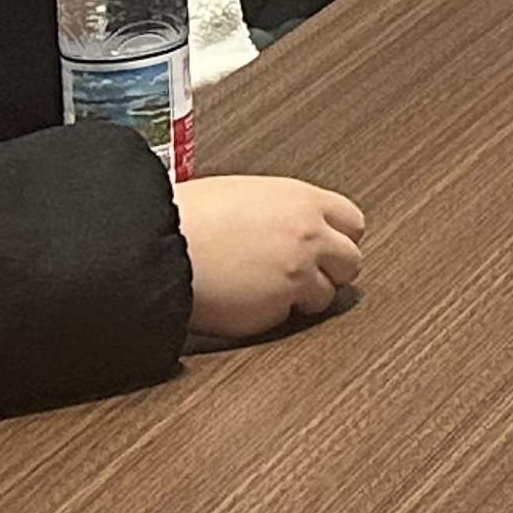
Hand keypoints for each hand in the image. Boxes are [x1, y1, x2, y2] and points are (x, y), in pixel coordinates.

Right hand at [178, 176, 368, 337]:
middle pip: (350, 262)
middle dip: (332, 271)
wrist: (158, 246)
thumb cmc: (188, 216)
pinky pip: (288, 317)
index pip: (353, 222)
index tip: (329, 247)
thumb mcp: (245, 195)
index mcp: (303, 200)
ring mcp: (296, 275)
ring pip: (326, 296)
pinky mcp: (275, 309)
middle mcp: (309, 236)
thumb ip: (281, 211)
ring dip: (304, 296)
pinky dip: (272, 314)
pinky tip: (247, 301)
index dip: (340, 238)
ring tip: (270, 289)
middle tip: (306, 274)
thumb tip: (287, 223)